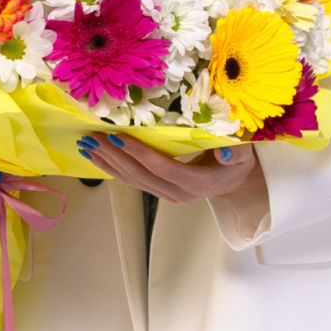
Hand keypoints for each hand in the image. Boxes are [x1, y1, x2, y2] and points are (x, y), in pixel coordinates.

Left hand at [78, 133, 267, 203]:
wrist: (234, 182)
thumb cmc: (239, 162)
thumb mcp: (244, 155)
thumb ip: (236, 154)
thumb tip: (227, 153)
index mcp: (197, 183)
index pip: (162, 167)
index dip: (139, 152)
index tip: (117, 136)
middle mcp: (178, 193)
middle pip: (140, 175)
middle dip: (114, 155)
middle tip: (92, 137)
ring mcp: (166, 195)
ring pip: (131, 180)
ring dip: (107, 162)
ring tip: (87, 145)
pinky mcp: (159, 192)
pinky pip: (131, 181)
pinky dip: (112, 168)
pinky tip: (96, 157)